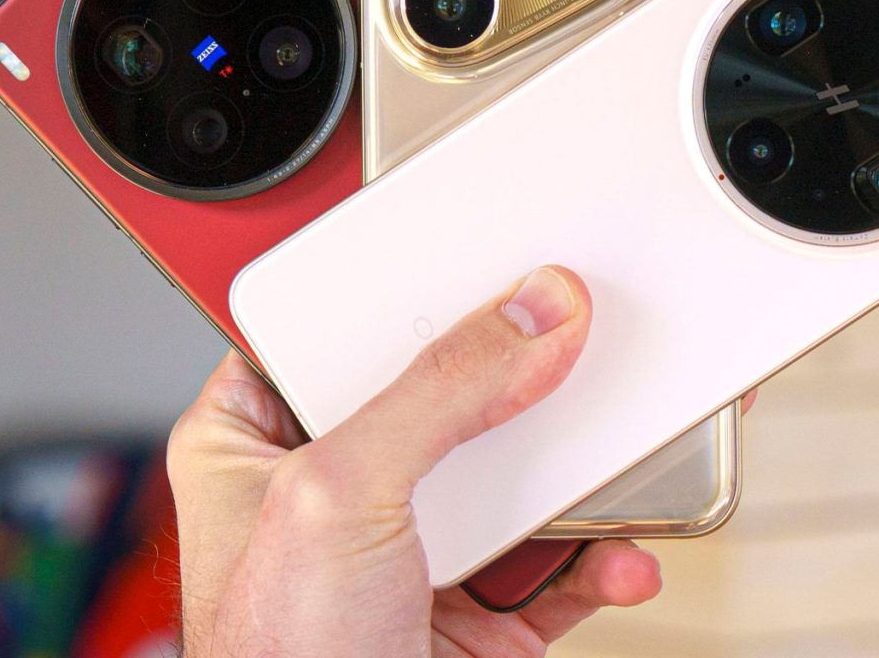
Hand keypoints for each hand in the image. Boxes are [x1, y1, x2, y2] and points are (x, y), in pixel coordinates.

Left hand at [167, 265, 662, 656]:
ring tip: (625, 456)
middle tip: (585, 346)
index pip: (337, 333)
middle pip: (454, 400)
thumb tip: (531, 317)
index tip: (492, 260)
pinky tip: (621, 555)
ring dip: (584, 479)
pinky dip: (604, 561)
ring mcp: (412, 559)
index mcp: (253, 445)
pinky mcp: (478, 619)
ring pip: (521, 484)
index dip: (414, 295)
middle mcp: (335, 497)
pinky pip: (561, 569)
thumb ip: (438, 393)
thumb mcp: (337, 496)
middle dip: (529, 384)